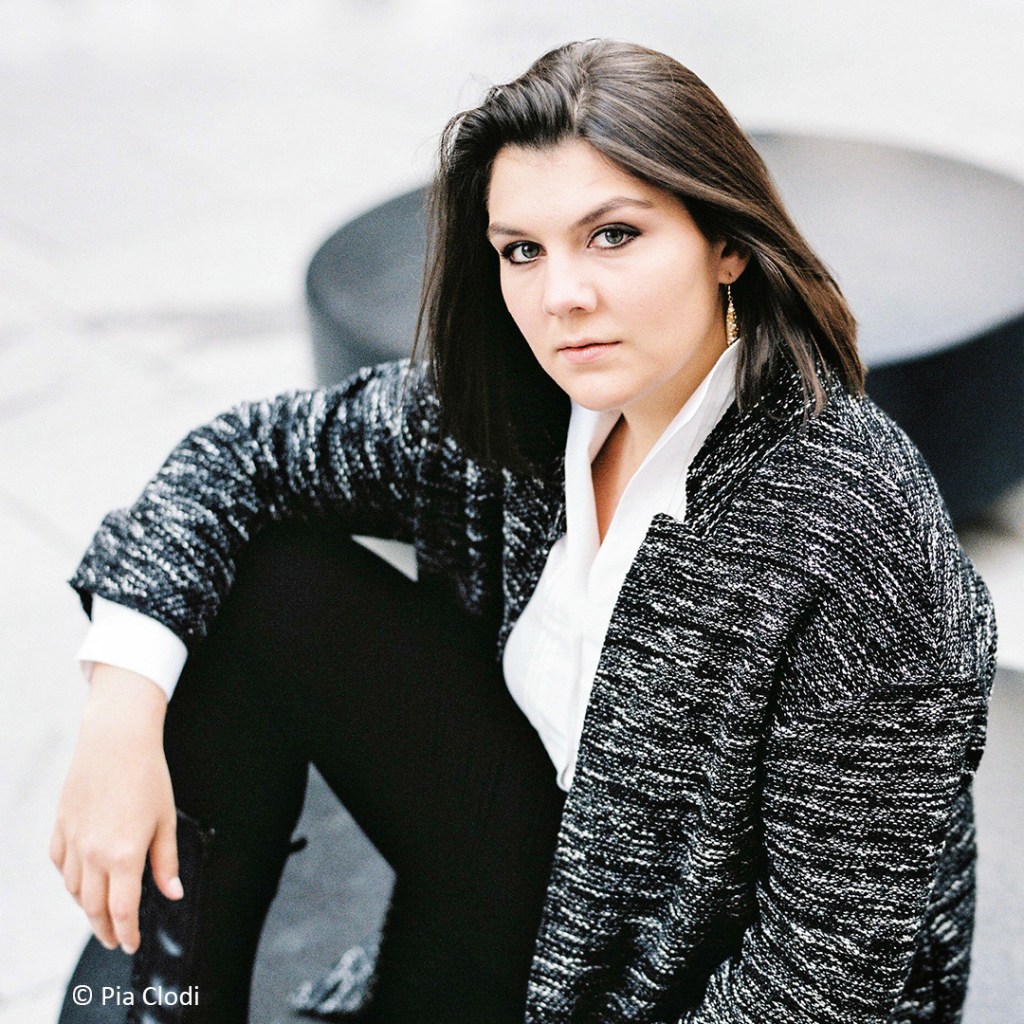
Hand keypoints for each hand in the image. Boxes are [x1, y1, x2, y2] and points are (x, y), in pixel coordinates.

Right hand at [50, 664, 182, 953]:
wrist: (116, 741)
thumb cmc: (147, 776)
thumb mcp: (166, 820)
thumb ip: (166, 862)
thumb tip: (172, 893)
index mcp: (124, 855)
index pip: (122, 911)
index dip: (127, 933)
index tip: (131, 943)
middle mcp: (93, 854)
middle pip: (94, 908)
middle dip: (105, 929)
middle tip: (115, 939)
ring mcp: (73, 841)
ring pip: (73, 890)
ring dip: (87, 907)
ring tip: (101, 913)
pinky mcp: (60, 827)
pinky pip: (59, 865)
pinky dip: (70, 880)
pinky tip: (81, 881)